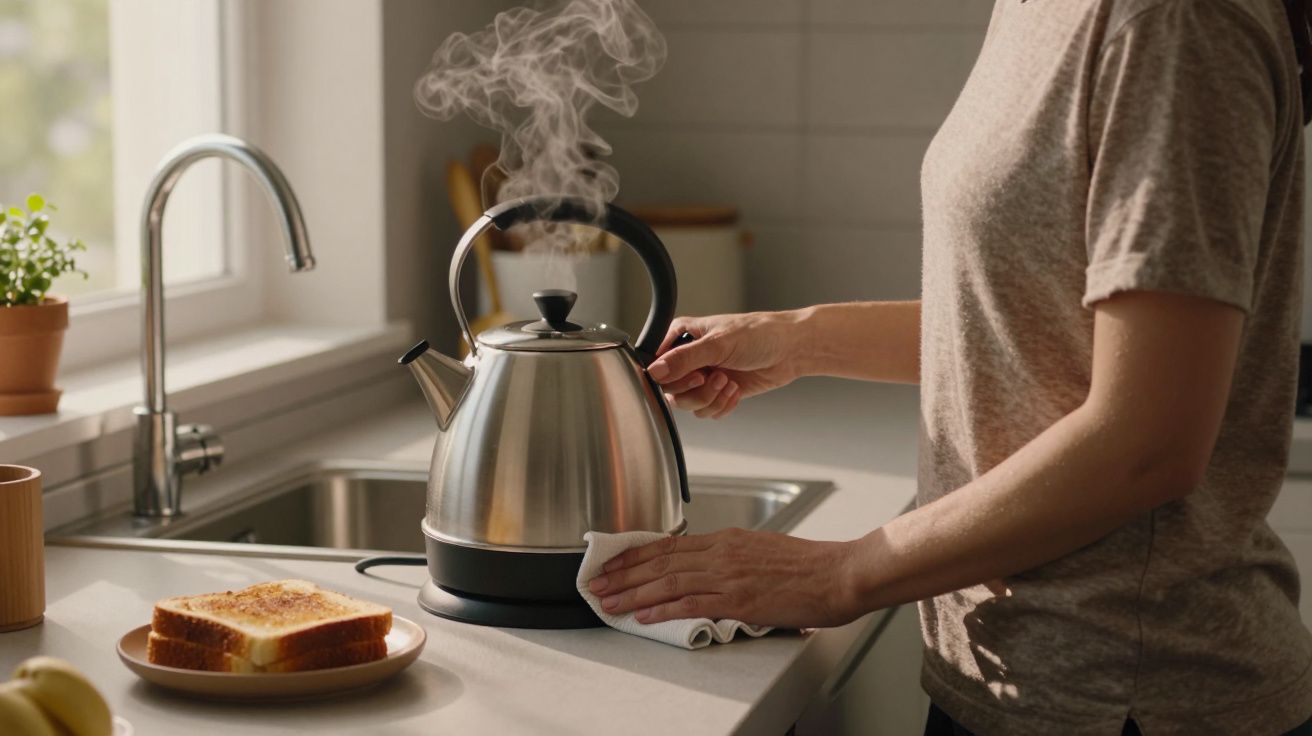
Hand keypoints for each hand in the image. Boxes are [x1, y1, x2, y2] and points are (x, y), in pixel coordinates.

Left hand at [586, 528, 861, 627]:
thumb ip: (734, 560)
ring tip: (608, 602)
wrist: (840, 574)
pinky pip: (689, 603)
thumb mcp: (764, 552)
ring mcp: (728, 575)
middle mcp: (722, 553)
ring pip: (667, 581)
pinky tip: (642, 615)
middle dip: (623, 574)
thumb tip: (712, 572)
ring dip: (632, 592)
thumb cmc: (811, 567)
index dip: (636, 554)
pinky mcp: (738, 599)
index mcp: (728, 540)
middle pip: (660, 561)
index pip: (670, 544)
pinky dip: (661, 609)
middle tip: (596, 583)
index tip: (613, 562)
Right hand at [648, 310, 807, 418]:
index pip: (657, 365)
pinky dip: (722, 406)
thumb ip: (684, 358)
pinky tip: (736, 390)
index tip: (693, 375)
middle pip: (671, 390)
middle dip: (696, 390)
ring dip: (711, 398)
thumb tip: (655, 371)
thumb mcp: (718, 344)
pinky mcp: (718, 392)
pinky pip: (707, 411)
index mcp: (682, 336)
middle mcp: (689, 357)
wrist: (790, 350)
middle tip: (714, 377)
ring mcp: (703, 376)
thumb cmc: (759, 334)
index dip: (671, 377)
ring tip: (729, 383)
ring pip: (689, 404)